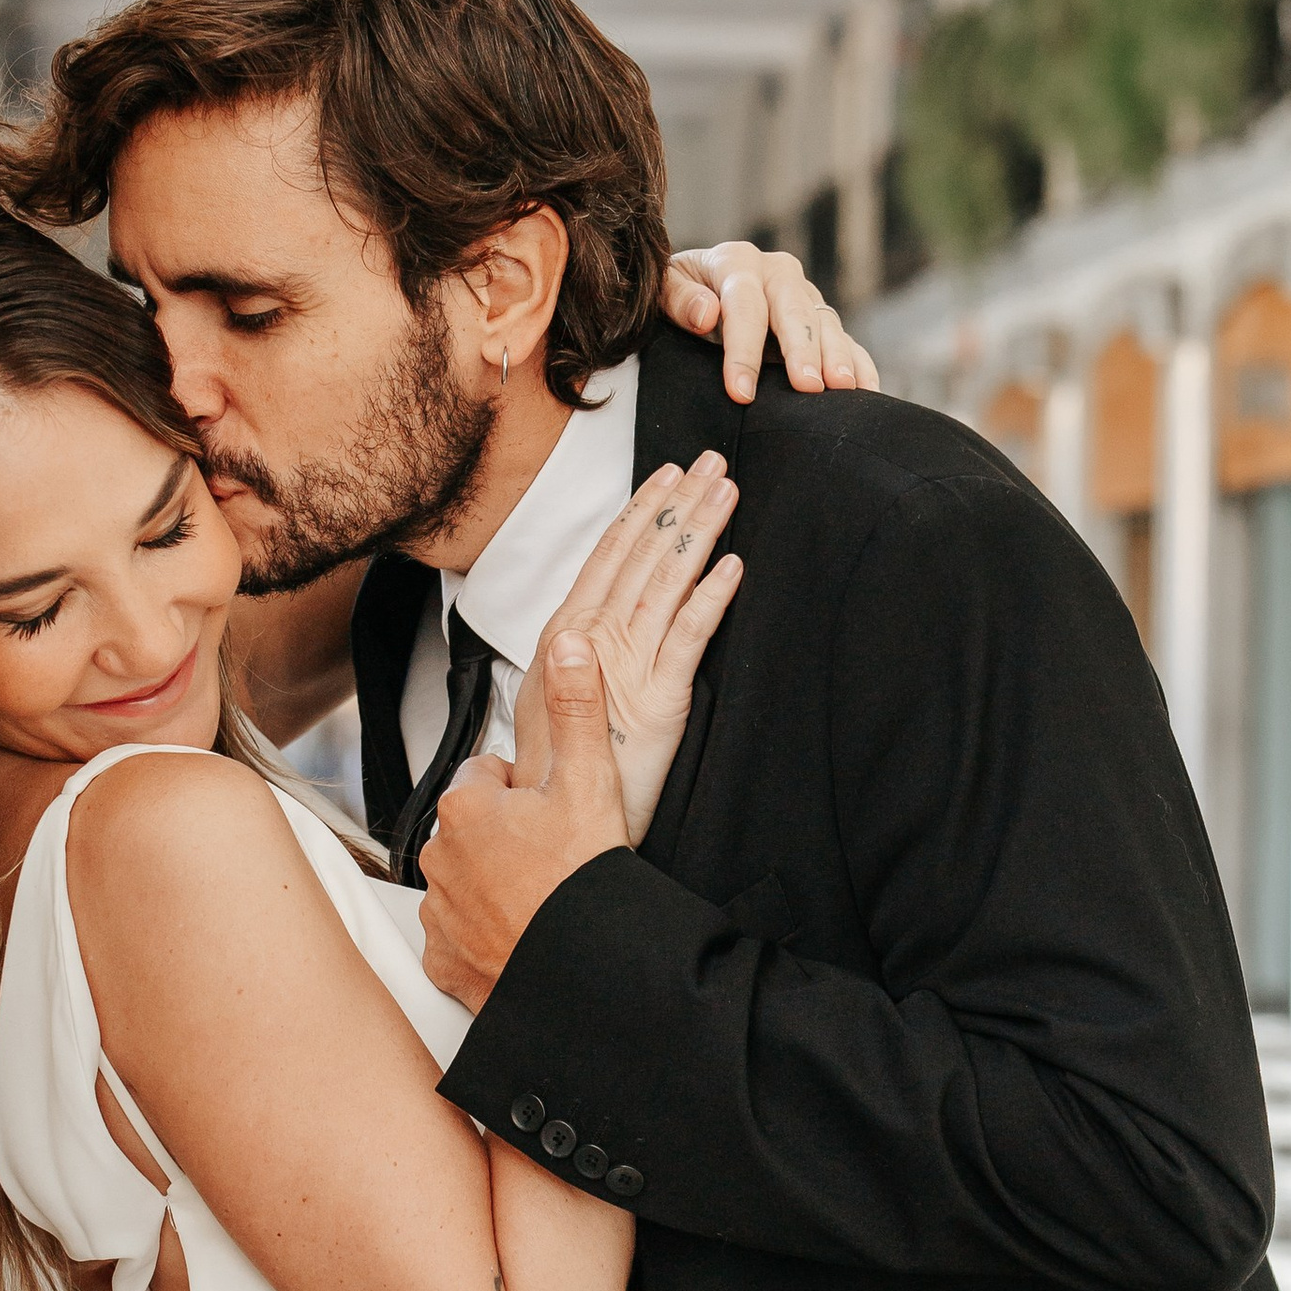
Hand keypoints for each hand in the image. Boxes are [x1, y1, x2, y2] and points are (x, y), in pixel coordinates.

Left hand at [421, 635, 629, 1013]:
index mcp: (466, 806)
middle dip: (506, 837)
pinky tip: (520, 935)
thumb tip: (567, 646)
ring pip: (465, 880)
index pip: (486, 774)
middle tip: (553, 858)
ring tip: (541, 899)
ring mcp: (437, 912)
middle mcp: (439, 857)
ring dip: (493, 884)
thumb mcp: (590, 781)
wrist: (583, 971)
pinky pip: (457, 937)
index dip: (525, 790)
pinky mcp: (443, 961)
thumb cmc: (584, 881)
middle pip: (474, 828)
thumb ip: (576, 708)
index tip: (553, 812)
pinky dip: (483, 936)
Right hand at [509, 453, 740, 843]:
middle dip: (677, 505)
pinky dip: (711, 597)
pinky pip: (690, 637)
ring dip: (699, 532)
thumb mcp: (557, 701)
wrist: (558, 827)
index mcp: (568, 635)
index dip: (641, 512)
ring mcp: (628, 666)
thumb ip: (575, 657)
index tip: (667, 476)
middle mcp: (594, 641)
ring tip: (726, 493)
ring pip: (667, 583)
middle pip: (642, 557)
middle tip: (710, 464)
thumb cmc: (561, 768)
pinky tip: (733, 566)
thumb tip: (584, 625)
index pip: (610, 556)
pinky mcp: (662, 699)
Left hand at [660, 242, 879, 402]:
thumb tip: (707, 314)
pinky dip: (858, 363)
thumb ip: (677, 299)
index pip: (744, 306)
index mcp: (736, 261)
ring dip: (836, 356)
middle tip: (808, 387)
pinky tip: (865, 389)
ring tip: (842, 387)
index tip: (741, 392)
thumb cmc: (678, 298)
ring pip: (825, 323)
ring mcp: (803, 295)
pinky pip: (845, 339)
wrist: (697, 290)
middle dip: (802, 350)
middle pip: (794, 310)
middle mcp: (777, 272)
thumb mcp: (662, 293)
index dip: (743, 351)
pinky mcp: (820, 320)